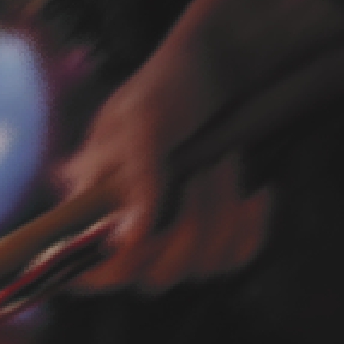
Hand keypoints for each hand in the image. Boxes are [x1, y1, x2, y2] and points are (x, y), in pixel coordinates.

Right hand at [60, 0, 343, 291]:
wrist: (219, 67)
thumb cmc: (169, 85)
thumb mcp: (146, 122)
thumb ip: (137, 179)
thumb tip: (126, 239)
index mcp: (96, 200)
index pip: (87, 267)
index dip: (108, 272)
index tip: (140, 248)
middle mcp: (130, 226)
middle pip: (155, 276)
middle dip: (189, 226)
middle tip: (203, 171)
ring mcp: (174, 233)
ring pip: (201, 267)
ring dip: (223, 213)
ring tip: (225, 161)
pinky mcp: (215, 232)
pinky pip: (236, 257)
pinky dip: (253, 227)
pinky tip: (257, 192)